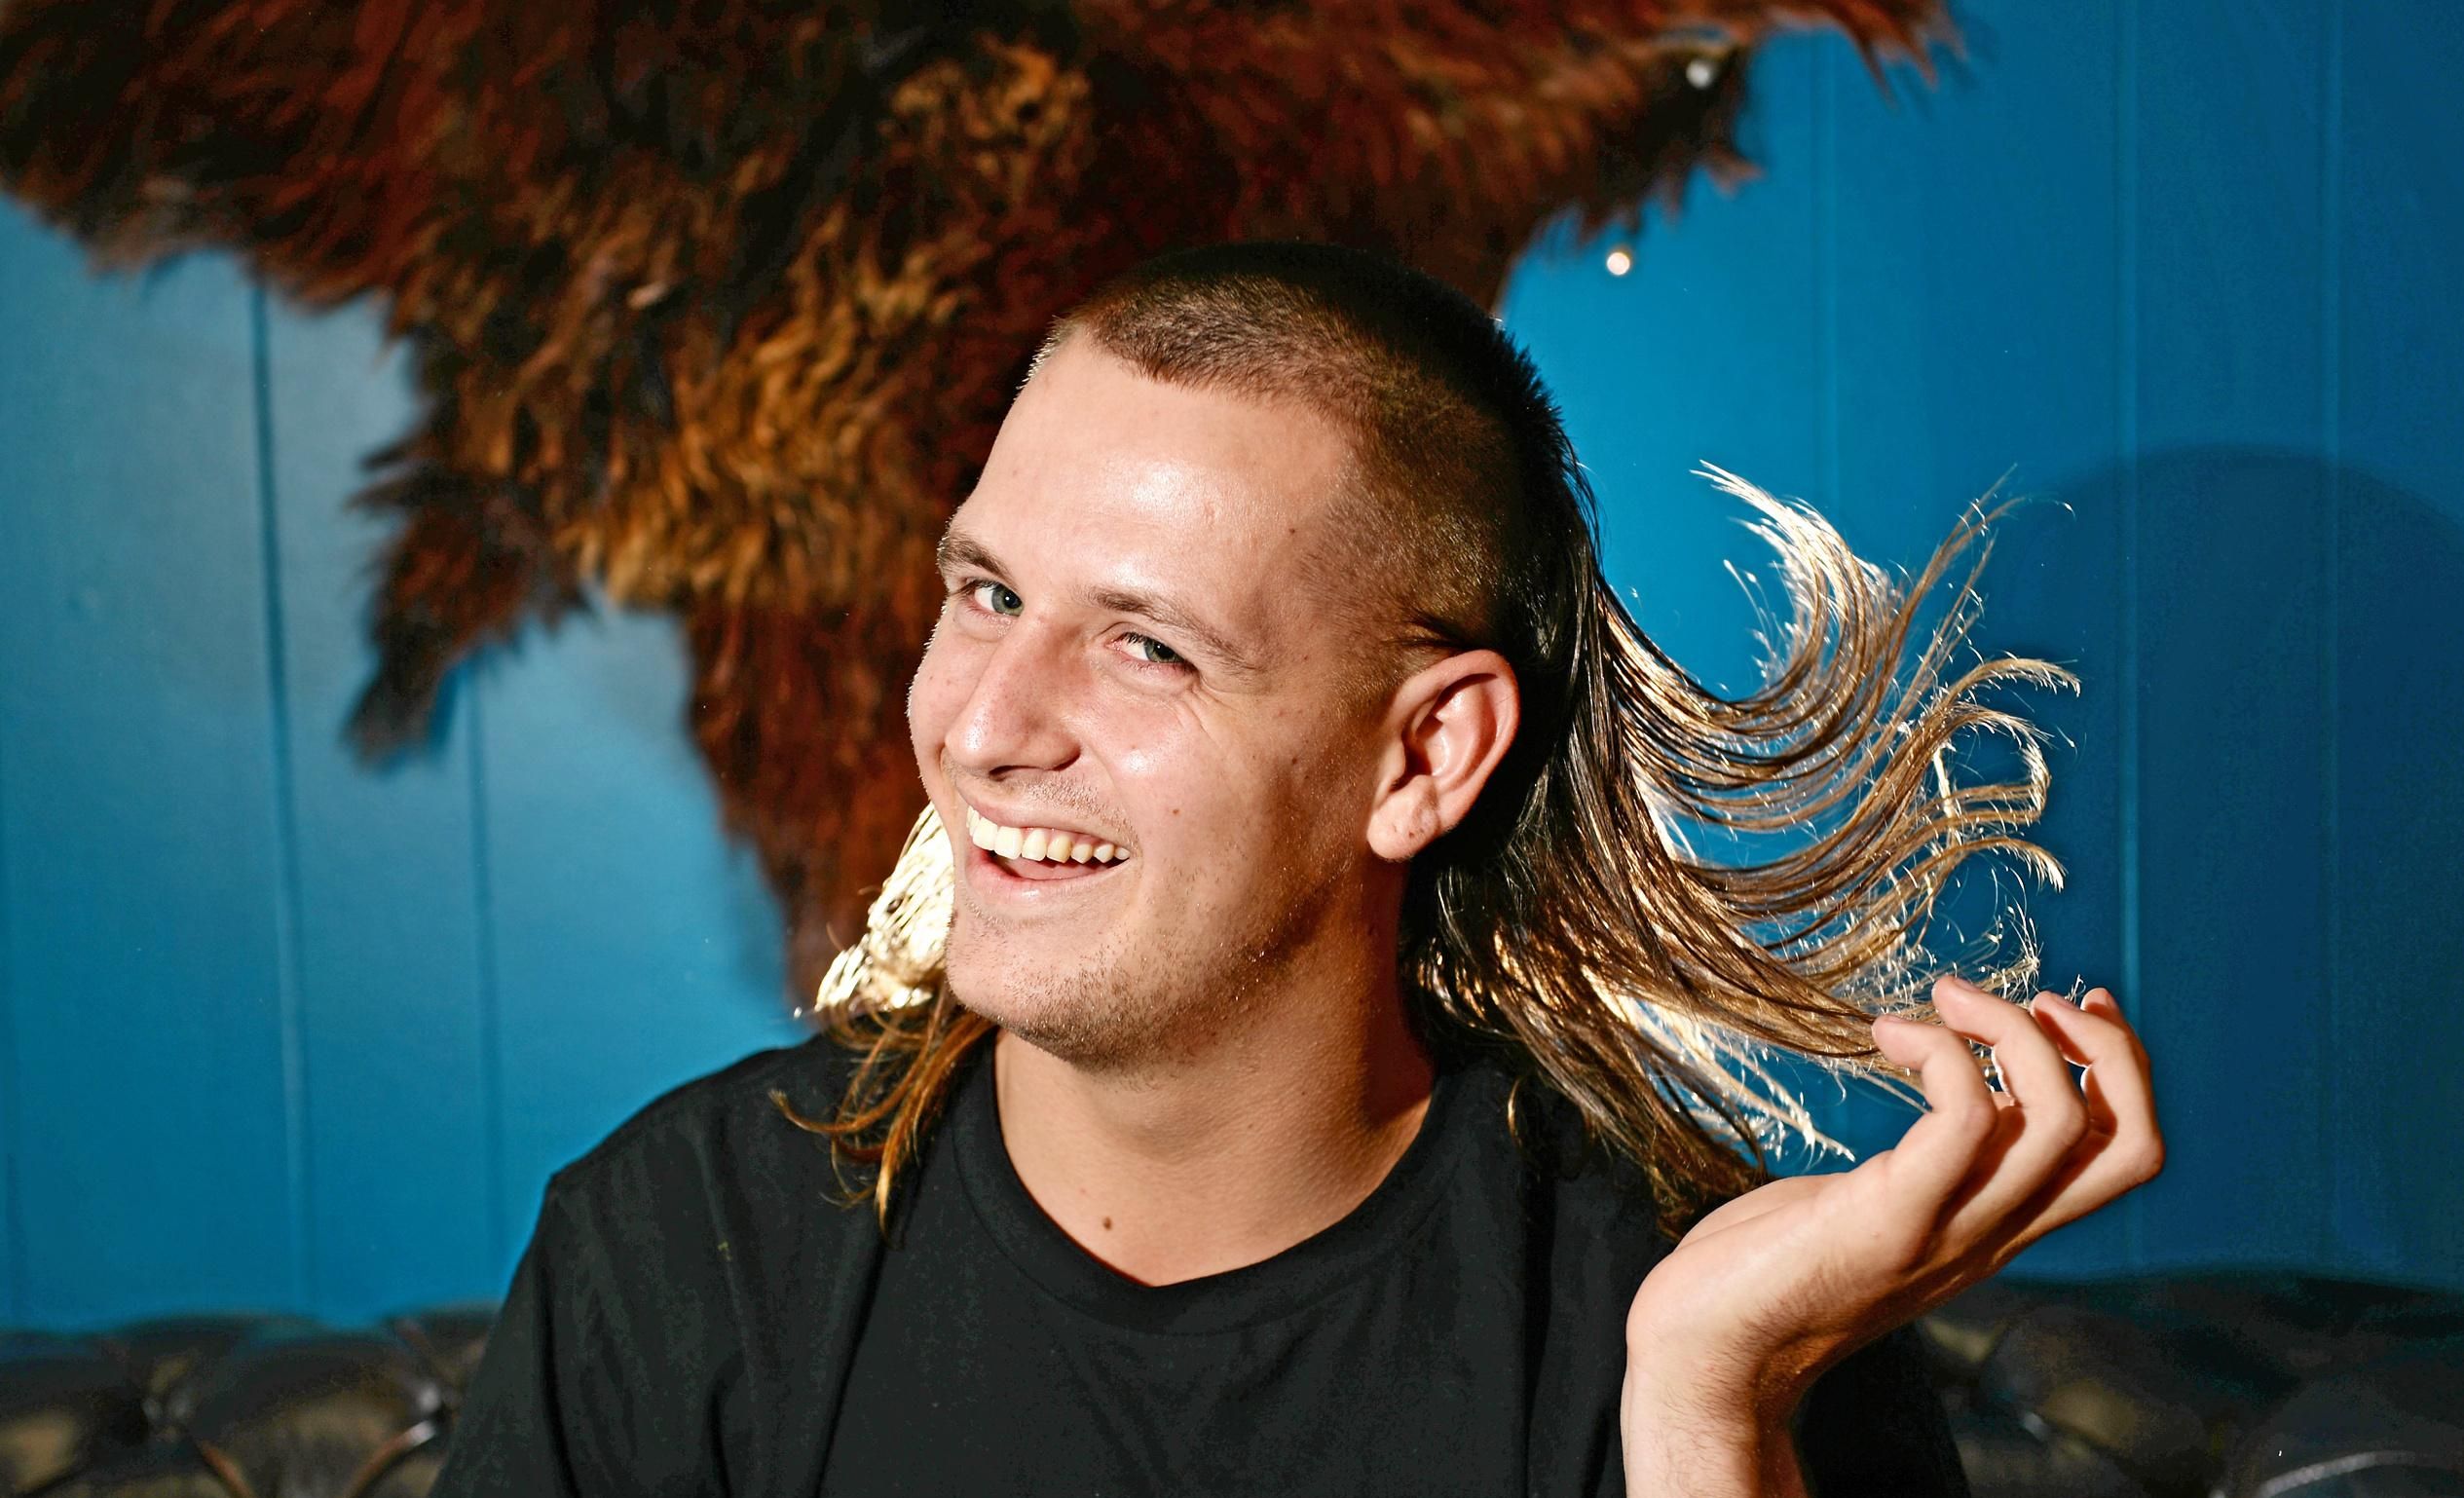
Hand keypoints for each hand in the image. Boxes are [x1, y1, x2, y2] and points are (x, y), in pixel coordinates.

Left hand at [1620, 977, 2163, 1468]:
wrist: (1708, 1354)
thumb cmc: (1768, 1266)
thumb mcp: (1874, 1203)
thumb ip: (1924, 1163)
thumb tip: (1941, 1084)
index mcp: (1997, 1227)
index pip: (2123, 1156)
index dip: (2123, 1071)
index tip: (2073, 1006)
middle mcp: (1992, 1235)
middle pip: (2128, 1144)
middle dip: (2108, 1049)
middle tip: (2037, 997)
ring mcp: (1948, 1233)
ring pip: (2059, 1123)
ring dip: (2016, 1030)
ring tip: (1947, 998)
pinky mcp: (1890, 1220)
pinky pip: (1966, 1121)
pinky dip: (1941, 1054)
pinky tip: (1887, 1034)